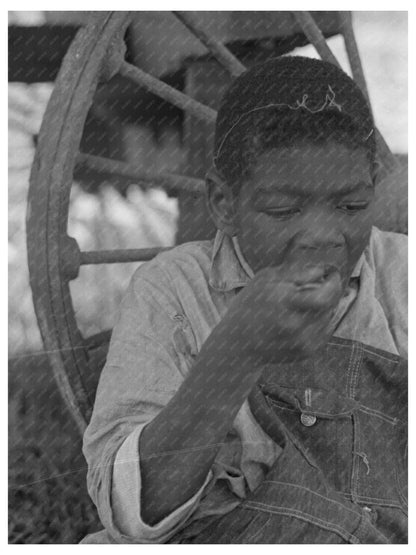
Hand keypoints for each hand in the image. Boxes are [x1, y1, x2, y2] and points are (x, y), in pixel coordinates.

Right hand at [220, 261, 342, 362]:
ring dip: (323, 308)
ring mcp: (302, 341)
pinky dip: (319, 323)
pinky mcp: (306, 352)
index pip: (326, 295)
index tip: (333, 275)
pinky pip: (325, 332)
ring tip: (304, 305)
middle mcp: (295, 323)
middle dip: (330, 293)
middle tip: (322, 286)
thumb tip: (323, 270)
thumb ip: (296, 273)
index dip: (334, 283)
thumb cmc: (250, 304)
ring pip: (329, 318)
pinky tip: (303, 320)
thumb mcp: (265, 279)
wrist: (238, 342)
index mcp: (284, 301)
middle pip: (330, 305)